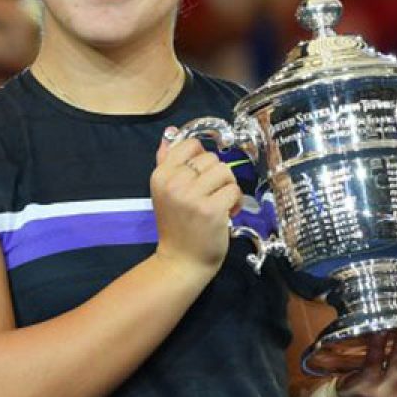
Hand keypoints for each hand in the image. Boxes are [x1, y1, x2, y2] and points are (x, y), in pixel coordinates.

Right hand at [149, 127, 241, 278]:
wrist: (180, 262)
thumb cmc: (176, 226)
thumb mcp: (164, 191)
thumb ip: (166, 161)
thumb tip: (169, 134)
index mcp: (160, 175)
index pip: (191, 144)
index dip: (202, 159)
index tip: (201, 177)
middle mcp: (174, 183)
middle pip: (212, 158)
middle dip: (217, 176)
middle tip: (210, 196)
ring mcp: (192, 197)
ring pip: (225, 171)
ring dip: (228, 187)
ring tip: (219, 203)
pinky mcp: (211, 210)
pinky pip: (234, 190)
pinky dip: (236, 202)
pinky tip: (227, 214)